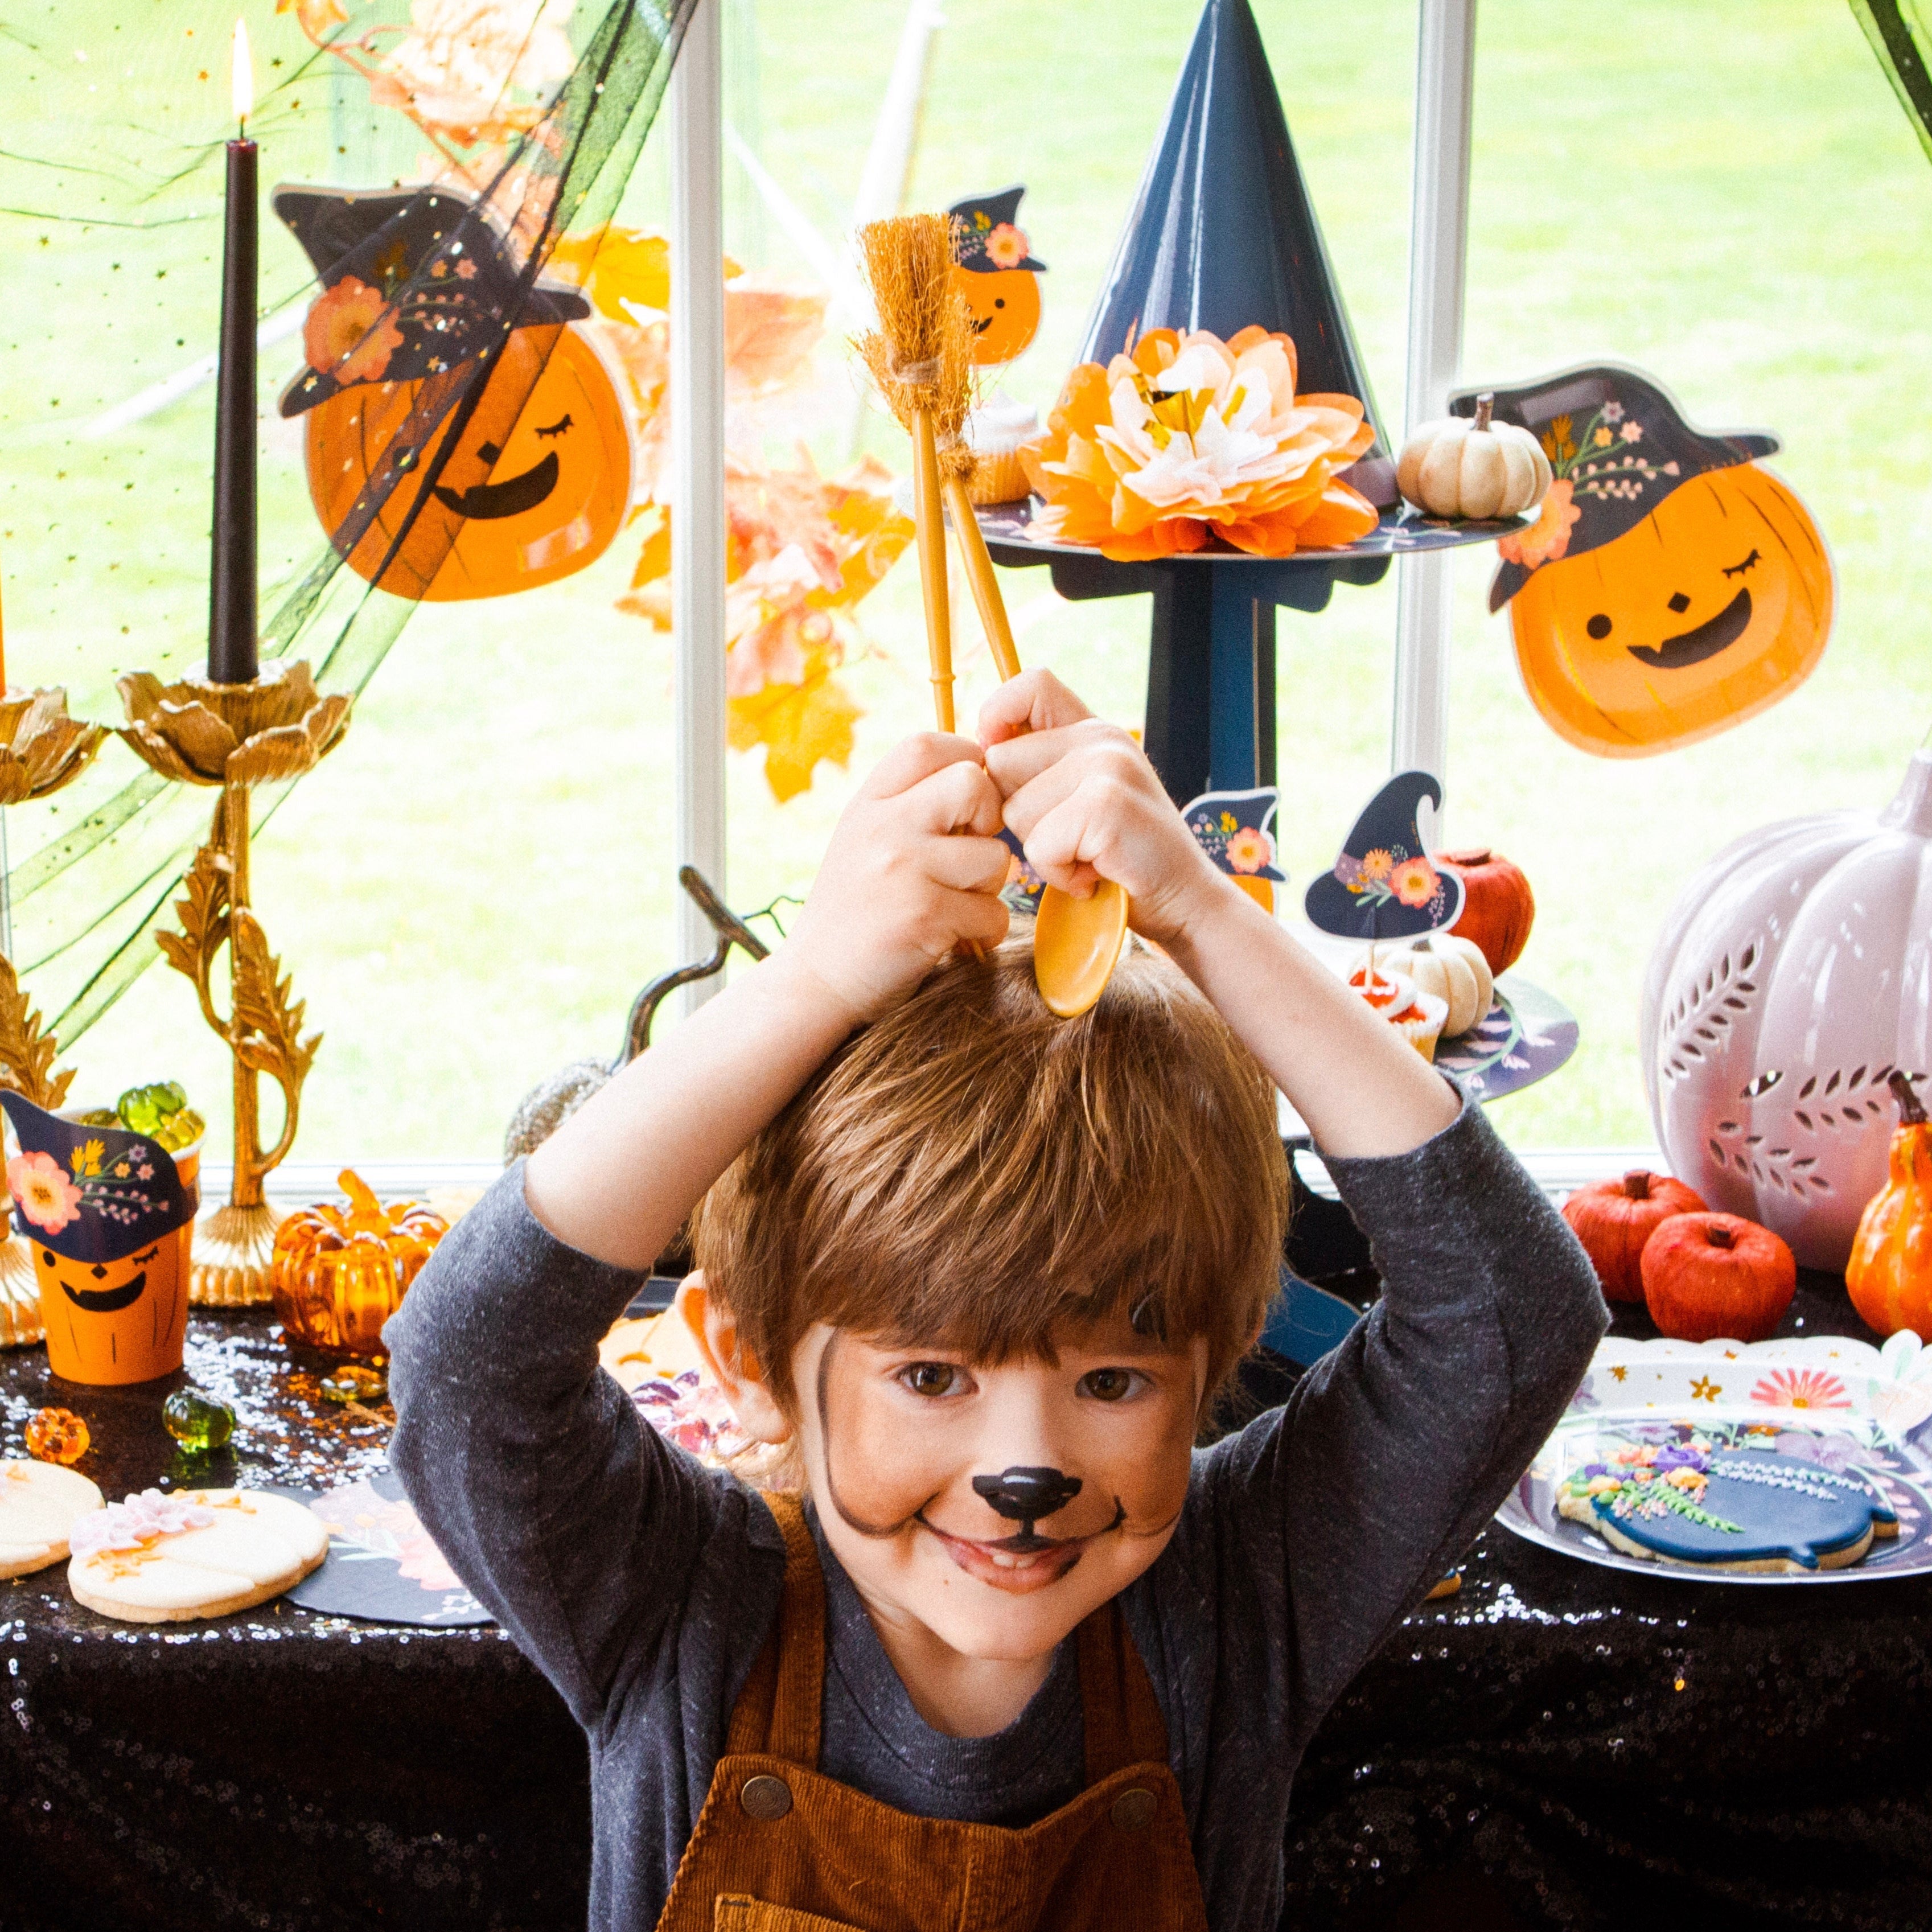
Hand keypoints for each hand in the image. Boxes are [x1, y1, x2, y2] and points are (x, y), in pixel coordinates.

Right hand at [782, 732, 1009, 1024]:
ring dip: (988, 889)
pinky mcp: (925, 915)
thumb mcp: (865, 842)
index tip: (967, 804)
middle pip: (974, 784)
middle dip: (989, 820)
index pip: (928, 744)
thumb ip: (909, 807)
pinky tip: (951, 941)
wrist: (816, 983)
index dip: (965, 760)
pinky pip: (993, 913)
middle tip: (969, 855)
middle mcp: (883, 826)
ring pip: (995, 857)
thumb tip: (983, 777)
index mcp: (869, 803)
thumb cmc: (855, 912)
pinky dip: (983, 933)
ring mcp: (903, 869)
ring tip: (953, 907)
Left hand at [979, 671, 1226, 946]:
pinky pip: (1038, 845)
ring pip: (1014, 810)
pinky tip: (1092, 876)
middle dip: (1018, 813)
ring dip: (1041, 850)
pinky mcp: (1106, 805)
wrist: (1186, 900)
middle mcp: (1102, 738)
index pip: (1031, 685)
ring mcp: (1107, 767)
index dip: (998, 716)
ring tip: (1087, 857)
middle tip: (1069, 837)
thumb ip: (1042, 771)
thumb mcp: (1083, 799)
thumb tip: (977, 761)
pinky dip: (1057, 873)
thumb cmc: (1122, 859)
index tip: (1001, 760)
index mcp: (1094, 730)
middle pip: (1001, 763)